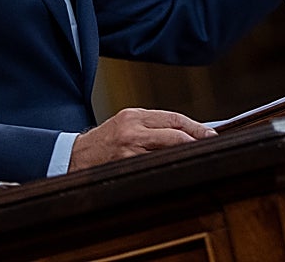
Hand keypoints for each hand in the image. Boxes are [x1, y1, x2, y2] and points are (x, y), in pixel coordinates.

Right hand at [67, 108, 216, 170]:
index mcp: (134, 115)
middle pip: (175, 132)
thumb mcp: (126, 125)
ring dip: (186, 153)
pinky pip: (155, 165)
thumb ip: (151, 127)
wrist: (72, 158)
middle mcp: (133, 128)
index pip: (173, 118)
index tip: (211, 133)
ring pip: (168, 149)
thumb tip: (185, 134)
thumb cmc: (103, 142)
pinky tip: (179, 170)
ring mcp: (129, 148)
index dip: (195, 126)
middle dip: (197, 139)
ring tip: (200, 158)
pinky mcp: (125, 164)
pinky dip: (170, 166)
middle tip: (212, 145)